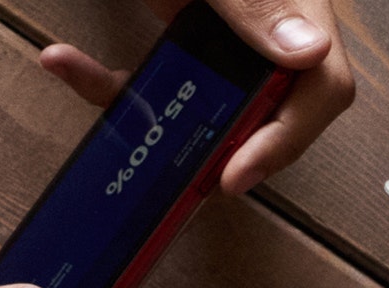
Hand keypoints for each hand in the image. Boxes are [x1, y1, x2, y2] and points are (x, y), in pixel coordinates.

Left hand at [39, 0, 355, 194]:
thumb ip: (255, 2)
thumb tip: (305, 50)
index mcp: (295, 7)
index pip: (322, 85)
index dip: (287, 138)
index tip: (240, 169)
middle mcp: (267, 26)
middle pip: (268, 108)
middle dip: (223, 143)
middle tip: (187, 171)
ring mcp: (224, 32)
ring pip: (208, 102)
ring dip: (154, 115)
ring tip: (114, 114)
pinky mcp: (182, 33)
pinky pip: (158, 76)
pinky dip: (108, 81)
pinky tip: (66, 61)